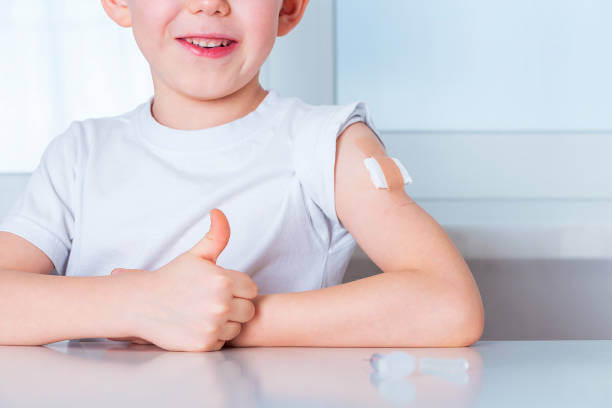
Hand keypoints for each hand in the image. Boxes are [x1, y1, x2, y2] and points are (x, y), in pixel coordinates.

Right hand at [109, 208, 257, 351]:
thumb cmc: (171, 278)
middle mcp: (221, 304)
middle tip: (211, 302)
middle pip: (248, 311)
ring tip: (203, 313)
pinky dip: (213, 337)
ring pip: (237, 328)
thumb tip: (218, 212)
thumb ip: (216, 236)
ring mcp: (213, 326)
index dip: (238, 289)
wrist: (141, 304)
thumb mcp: (195, 255)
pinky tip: (197, 326)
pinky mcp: (204, 344)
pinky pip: (222, 341)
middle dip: (235, 307)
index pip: (251, 289)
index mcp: (223, 280)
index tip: (220, 288)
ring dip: (225, 323)